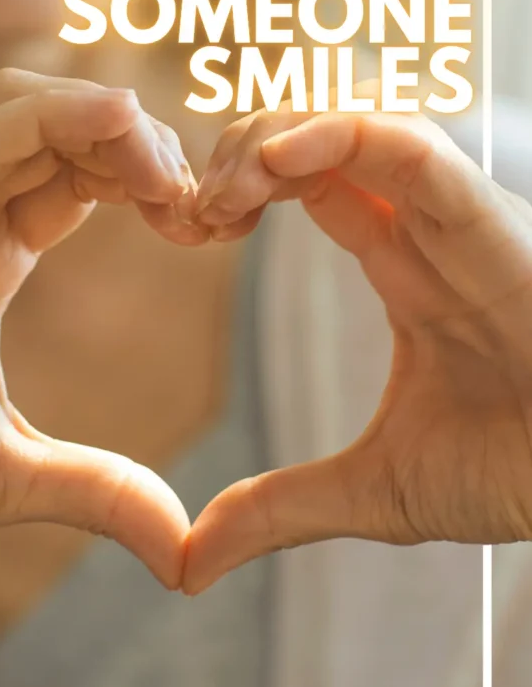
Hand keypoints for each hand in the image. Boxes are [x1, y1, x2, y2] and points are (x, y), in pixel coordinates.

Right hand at [0, 69, 204, 587]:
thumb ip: (98, 492)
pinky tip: (120, 120)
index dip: (145, 184)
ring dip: (112, 125)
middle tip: (198, 202)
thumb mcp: (9, 475)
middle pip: (64, 132)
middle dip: (141, 148)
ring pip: (30, 110)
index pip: (77, 181)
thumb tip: (180, 548)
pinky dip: (58, 112)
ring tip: (167, 177)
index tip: (203, 226)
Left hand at [184, 94, 531, 593]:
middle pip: (326, 138)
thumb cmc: (517, 474)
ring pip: (361, 124)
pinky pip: (414, 147)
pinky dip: (341, 136)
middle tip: (192, 205)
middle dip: (247, 150)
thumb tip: (189, 562)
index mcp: (406, 266)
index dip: (242, 188)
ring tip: (221, 188)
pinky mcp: (495, 223)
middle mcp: (430, 228)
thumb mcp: (376, 490)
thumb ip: (279, 509)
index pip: (313, 183)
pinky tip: (275, 161)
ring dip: (277, 138)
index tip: (187, 227)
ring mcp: (461, 218)